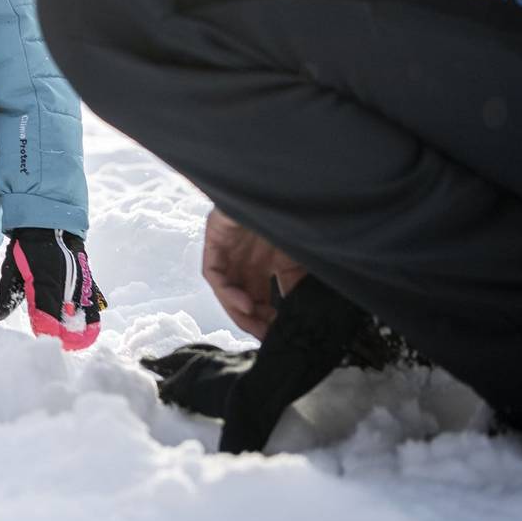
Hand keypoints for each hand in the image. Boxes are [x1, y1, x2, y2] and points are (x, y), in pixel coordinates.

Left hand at [0, 228, 105, 349]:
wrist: (50, 224)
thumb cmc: (28, 247)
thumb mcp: (12, 268)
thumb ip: (9, 294)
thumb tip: (0, 316)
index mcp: (45, 283)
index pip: (49, 318)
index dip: (48, 332)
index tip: (46, 341)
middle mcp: (67, 285)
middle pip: (71, 321)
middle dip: (67, 336)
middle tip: (62, 345)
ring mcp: (81, 282)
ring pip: (88, 314)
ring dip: (82, 329)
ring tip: (75, 340)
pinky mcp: (89, 279)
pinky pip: (94, 301)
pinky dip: (91, 315)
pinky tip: (87, 325)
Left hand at [202, 208, 306, 340]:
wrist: (284, 182)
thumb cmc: (298, 214)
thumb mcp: (305, 257)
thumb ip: (302, 283)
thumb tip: (307, 314)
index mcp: (270, 259)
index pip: (266, 296)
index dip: (272, 319)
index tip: (282, 337)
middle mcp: (247, 257)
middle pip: (244, 296)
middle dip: (255, 321)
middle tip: (268, 338)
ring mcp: (230, 247)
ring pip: (227, 288)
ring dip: (240, 311)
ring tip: (257, 325)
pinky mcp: (215, 237)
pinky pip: (214, 273)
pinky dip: (228, 292)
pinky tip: (245, 304)